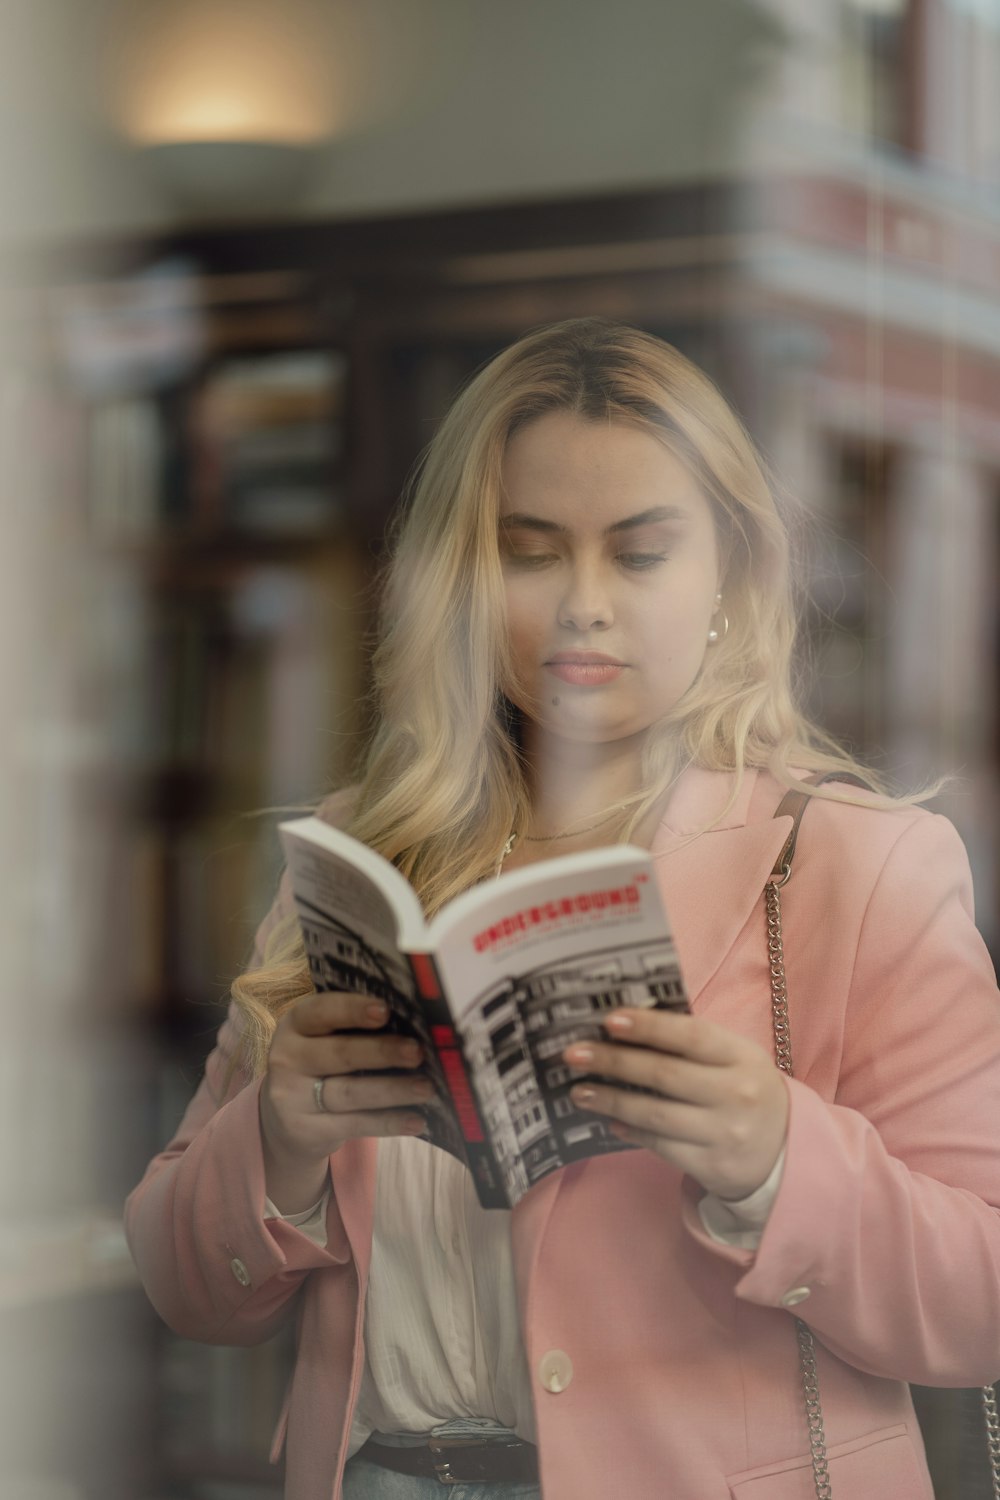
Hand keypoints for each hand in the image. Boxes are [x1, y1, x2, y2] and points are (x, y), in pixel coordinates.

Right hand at [259, 993, 432, 1211]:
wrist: (285, 1120)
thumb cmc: (321, 1066)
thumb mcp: (324, 1040)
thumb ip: (356, 1029)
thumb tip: (416, 1025)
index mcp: (295, 1024)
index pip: (321, 1011)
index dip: (352, 1010)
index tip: (385, 1011)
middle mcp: (287, 1058)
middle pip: (339, 1054)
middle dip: (382, 1052)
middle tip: (418, 1052)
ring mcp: (292, 1097)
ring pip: (349, 1093)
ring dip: (392, 1090)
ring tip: (426, 1088)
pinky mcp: (305, 1131)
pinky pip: (354, 1125)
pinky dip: (388, 1122)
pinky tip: (416, 1120)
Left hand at [563, 1009, 788, 1200]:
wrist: (786, 1151)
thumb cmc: (745, 1089)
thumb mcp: (735, 1058)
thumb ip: (693, 1042)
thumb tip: (627, 1026)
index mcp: (742, 1056)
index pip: (691, 1035)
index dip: (649, 1025)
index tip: (609, 1020)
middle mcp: (736, 1093)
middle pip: (664, 1074)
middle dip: (613, 1061)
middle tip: (573, 1054)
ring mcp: (726, 1133)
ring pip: (656, 1113)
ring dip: (610, 1100)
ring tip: (578, 1091)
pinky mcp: (713, 1166)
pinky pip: (661, 1145)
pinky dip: (631, 1131)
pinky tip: (609, 1120)